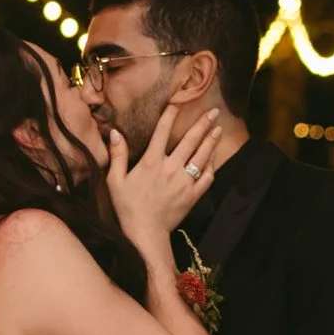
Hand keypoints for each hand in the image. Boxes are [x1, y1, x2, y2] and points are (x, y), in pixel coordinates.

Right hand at [106, 105, 223, 245]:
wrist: (145, 234)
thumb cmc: (127, 208)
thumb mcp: (115, 181)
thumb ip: (117, 155)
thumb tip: (115, 133)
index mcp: (151, 162)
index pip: (162, 131)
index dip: (171, 113)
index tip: (179, 100)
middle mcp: (170, 168)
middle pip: (190, 140)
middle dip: (202, 124)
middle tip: (213, 111)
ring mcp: (184, 182)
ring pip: (202, 156)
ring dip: (211, 141)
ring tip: (218, 129)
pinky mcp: (193, 195)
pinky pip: (207, 176)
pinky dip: (211, 165)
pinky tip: (213, 157)